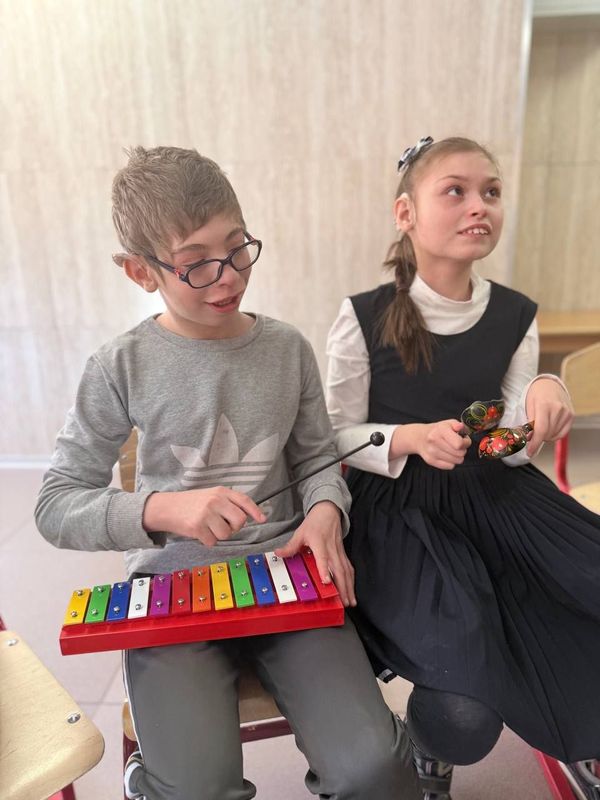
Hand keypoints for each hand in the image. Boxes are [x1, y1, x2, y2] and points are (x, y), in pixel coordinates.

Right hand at [142, 487, 265, 545]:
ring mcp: (206, 514)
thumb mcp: (211, 495)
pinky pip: (212, 541)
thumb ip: (228, 502)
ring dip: (219, 535)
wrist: (167, 507)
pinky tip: (200, 532)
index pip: (244, 501)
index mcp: (220, 492)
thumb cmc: (192, 503)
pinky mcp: (197, 527)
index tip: (262, 519)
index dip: (255, 511)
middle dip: (235, 527)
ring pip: (226, 534)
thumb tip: (249, 516)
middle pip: (239, 521)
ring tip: (208, 527)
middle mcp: (215, 501)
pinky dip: (207, 540)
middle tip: (224, 525)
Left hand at [274, 501, 355, 606]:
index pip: (323, 559)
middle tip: (344, 602)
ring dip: (350, 587)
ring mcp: (339, 552)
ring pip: (346, 571)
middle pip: (339, 569)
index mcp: (320, 543)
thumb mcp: (300, 532)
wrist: (329, 511)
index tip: (326, 582)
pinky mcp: (343, 553)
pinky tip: (352, 590)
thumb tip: (278, 554)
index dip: (324, 570)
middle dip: (343, 587)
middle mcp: (332, 549)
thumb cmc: (315, 522)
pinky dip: (351, 580)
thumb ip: (291, 546)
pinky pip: (349, 568)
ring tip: (351, 601)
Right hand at [402, 419, 470, 469]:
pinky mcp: (430, 461)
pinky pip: (450, 466)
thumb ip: (458, 425)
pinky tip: (447, 455)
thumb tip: (460, 427)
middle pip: (460, 453)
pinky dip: (451, 462)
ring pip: (457, 461)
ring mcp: (431, 452)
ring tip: (452, 449)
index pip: (459, 444)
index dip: (466, 442)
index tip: (463, 439)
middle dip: (462, 449)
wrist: (419, 437)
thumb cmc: (438, 430)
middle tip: (457, 445)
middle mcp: (434, 441)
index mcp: (440, 430)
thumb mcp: (448, 423)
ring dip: (457, 456)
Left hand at [525, 378, 573, 455]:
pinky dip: (553, 435)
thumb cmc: (536, 395)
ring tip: (540, 428)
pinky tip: (548, 429)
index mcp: (544, 405)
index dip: (534, 443)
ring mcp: (566, 413)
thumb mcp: (527, 405)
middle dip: (537, 439)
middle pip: (547, 434)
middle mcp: (558, 409)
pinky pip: (562, 434)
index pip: (540, 430)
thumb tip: (529, 439)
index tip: (529, 452)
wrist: (549, 384)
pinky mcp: (571, 416)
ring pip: (554, 435)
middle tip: (531, 436)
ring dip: (545, 437)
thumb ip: (528, 422)